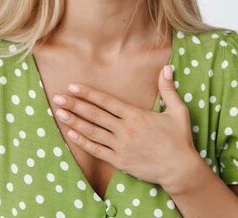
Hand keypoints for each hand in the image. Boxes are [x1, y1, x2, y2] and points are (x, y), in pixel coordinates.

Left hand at [51, 65, 198, 188]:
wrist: (180, 169)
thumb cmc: (179, 140)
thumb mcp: (178, 111)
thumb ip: (168, 89)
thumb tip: (167, 68)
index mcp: (136, 116)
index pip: (107, 102)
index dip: (88, 93)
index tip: (73, 86)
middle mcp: (125, 130)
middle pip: (95, 115)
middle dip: (74, 105)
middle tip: (58, 98)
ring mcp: (121, 146)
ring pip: (92, 132)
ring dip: (74, 122)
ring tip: (59, 113)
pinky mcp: (120, 161)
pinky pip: (97, 150)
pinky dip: (83, 142)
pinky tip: (71, 135)